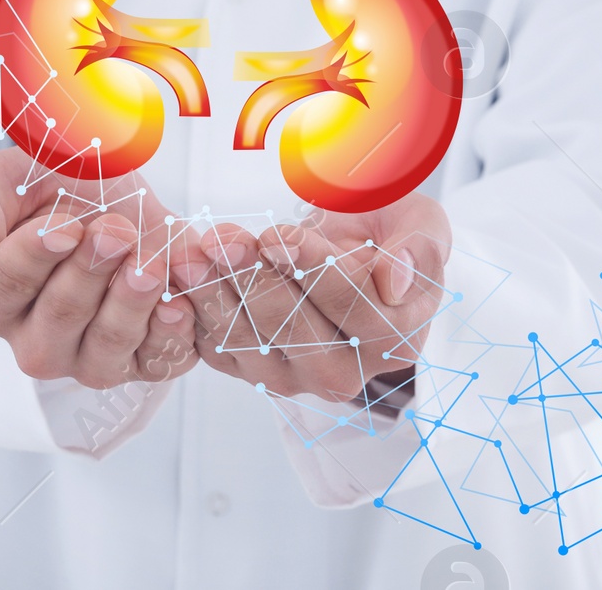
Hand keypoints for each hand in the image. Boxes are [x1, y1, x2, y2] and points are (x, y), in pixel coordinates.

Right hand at [0, 148, 201, 391]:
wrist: (125, 192)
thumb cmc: (61, 186)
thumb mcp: (15, 174)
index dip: (30, 260)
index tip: (63, 226)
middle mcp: (34, 338)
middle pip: (54, 323)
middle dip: (87, 273)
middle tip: (114, 230)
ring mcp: (86, 357)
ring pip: (102, 352)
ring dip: (128, 304)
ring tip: (147, 262)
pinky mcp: (138, 361)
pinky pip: (154, 364)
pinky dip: (167, 336)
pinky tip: (175, 303)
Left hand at [184, 193, 450, 404]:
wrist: (355, 248)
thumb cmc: (389, 234)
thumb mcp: (421, 225)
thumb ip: (418, 250)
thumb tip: (395, 282)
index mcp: (393, 338)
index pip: (352, 309)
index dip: (312, 272)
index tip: (278, 236)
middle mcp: (345, 371)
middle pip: (294, 332)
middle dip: (253, 282)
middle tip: (222, 240)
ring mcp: (294, 376)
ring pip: (250, 343)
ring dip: (216, 295)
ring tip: (192, 254)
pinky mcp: (251, 368)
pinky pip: (219, 348)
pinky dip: (197, 313)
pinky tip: (180, 278)